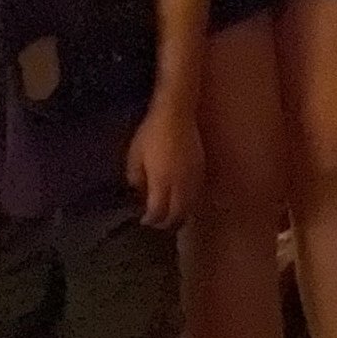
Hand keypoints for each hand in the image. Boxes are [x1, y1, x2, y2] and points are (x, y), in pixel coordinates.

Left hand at [128, 99, 203, 229]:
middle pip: (177, 214)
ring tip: (171, 216)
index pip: (158, 212)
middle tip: (157, 223)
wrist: (176, 114)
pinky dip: (190, 203)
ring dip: (180, 215)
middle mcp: (180, 184)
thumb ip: (136, 178)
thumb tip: (140, 192)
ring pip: (190, 207)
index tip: (144, 221)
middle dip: (166, 222)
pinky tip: (183, 201)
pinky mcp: (202, 170)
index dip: (151, 220)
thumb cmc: (151, 133)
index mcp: (161, 181)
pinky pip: (198, 195)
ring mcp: (193, 178)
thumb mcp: (134, 156)